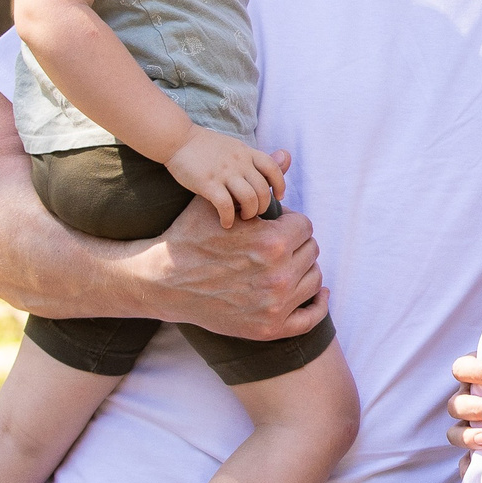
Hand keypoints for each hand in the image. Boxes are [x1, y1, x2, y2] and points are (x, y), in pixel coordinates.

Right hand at [148, 193, 324, 337]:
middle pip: (310, 251)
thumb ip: (258, 183)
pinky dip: (318, 305)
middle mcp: (279, 276)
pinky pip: (311, 318)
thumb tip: (286, 154)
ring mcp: (275, 305)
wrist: (163, 283)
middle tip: (276, 247)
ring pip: (314, 280)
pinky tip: (318, 294)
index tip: (275, 227)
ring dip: (302, 270)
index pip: (304, 226)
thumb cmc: (189, 238)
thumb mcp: (218, 204)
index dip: (289, 224)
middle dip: (295, 245)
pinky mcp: (269, 328)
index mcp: (272, 242)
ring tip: (284, 266)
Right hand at [165, 129, 286, 227]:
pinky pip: (225, 205)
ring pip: (249, 198)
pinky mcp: (208, 183)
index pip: (273, 168)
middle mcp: (239, 162)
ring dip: (249, 213)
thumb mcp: (234, 146)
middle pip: (263, 189)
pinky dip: (228, 218)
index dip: (280, 185)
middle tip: (255, 213)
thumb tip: (272, 166)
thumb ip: (251, 158)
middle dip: (263, 206)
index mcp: (246, 153)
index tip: (279, 197)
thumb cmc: (205, 146)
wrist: (177, 139)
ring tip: (242, 217)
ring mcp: (224, 172)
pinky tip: (226, 223)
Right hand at [446, 296, 481, 448]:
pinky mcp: (476, 452)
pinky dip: (470, 445)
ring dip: (470, 430)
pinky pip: (461, 450)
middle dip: (471, 404)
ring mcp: (471, 428)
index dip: (475, 370)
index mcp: (480, 381)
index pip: (462, 368)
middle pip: (455, 402)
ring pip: (454, 429)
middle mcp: (470, 403)